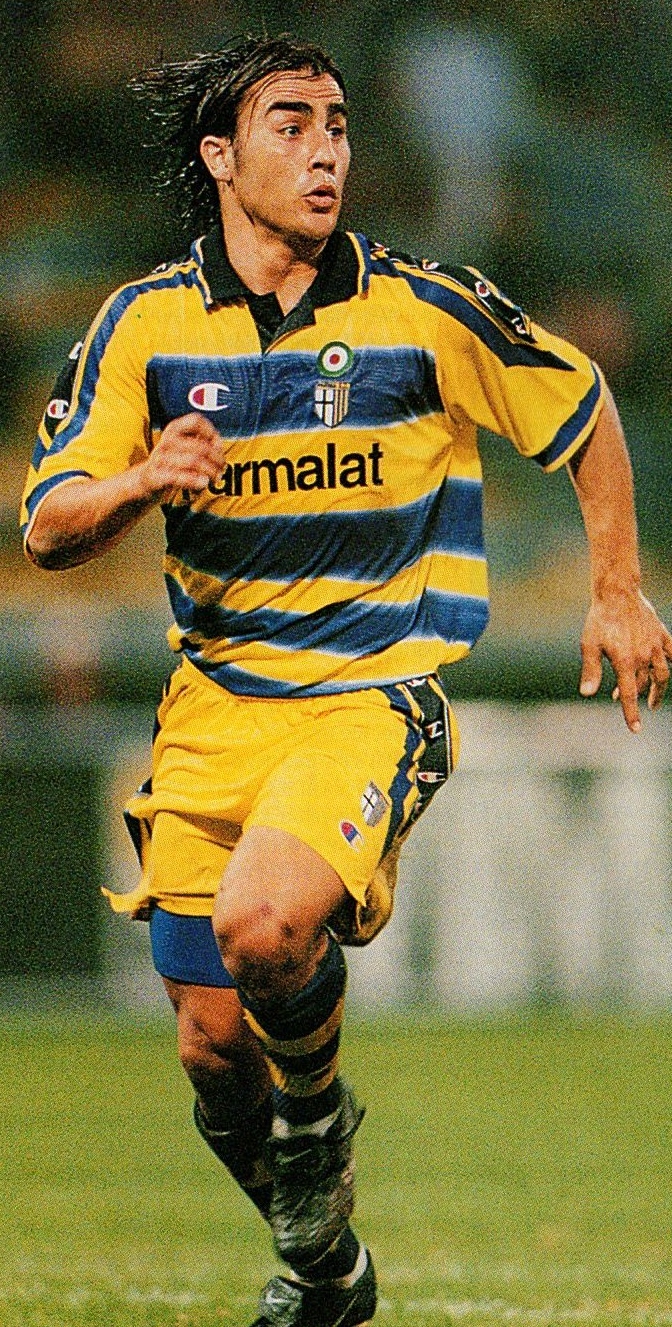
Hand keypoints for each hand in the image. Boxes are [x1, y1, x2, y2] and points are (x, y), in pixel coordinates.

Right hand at [140, 414, 226, 499]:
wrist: (143, 481)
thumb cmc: (170, 463)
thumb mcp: (183, 448)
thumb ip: (201, 444)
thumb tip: (219, 449)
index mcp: (174, 429)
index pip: (196, 421)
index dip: (211, 432)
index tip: (218, 447)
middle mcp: (167, 440)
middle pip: (200, 446)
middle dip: (216, 459)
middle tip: (221, 468)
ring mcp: (160, 458)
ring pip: (193, 461)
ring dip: (210, 471)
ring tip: (215, 478)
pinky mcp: (156, 476)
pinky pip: (179, 476)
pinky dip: (195, 481)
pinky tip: (203, 483)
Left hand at [579, 589, 671, 731]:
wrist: (617, 592)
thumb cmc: (599, 619)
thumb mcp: (589, 645)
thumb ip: (591, 671)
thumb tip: (586, 693)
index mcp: (625, 662)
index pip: (628, 694)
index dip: (631, 714)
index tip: (636, 730)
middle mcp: (643, 656)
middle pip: (643, 685)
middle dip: (635, 697)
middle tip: (624, 699)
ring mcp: (655, 646)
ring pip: (662, 674)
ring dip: (657, 689)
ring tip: (653, 699)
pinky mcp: (661, 634)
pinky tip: (666, 669)